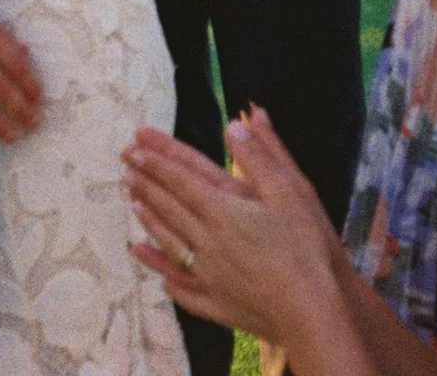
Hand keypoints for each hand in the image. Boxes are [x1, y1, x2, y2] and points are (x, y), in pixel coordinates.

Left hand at [123, 110, 346, 345]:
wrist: (310, 312)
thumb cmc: (305, 249)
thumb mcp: (291, 192)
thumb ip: (261, 157)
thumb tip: (235, 125)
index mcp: (223, 211)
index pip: (182, 180)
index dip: (158, 162)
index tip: (135, 147)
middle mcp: (208, 241)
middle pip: (170, 208)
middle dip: (147, 185)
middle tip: (125, 168)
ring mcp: (210, 275)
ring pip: (171, 243)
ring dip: (150, 221)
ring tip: (132, 205)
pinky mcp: (218, 304)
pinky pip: (184, 289)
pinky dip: (166, 276)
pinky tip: (157, 273)